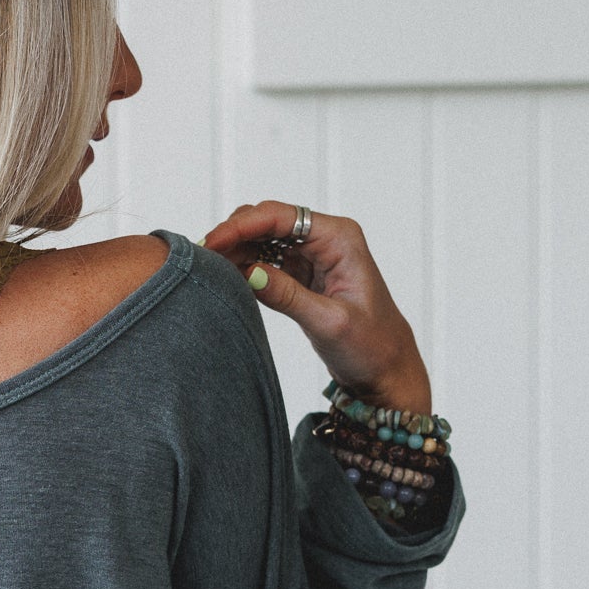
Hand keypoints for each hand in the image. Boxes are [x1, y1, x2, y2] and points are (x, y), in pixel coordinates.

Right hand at [200, 202, 431, 414]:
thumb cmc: (372, 346)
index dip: (241, 226)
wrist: (386, 370)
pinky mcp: (301, 275)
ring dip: (234, 250)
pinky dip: (243, 267)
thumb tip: (248, 273)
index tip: (211, 243)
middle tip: (201, 259)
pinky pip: (265, 261)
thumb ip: (288, 296)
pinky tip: (225, 279)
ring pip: (261, 239)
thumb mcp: (329, 323)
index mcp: (339, 238)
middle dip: (233, 235)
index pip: (280, 218)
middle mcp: (325, 239)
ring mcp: (312, 256)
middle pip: (267, 221)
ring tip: (207, 270)